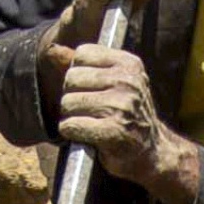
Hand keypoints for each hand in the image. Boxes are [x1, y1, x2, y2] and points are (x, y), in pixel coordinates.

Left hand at [51, 39, 168, 178]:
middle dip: (73, 96)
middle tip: (89, 110)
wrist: (151, 152)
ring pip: (68, 103)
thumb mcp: (112, 82)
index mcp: (129, 64)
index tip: (92, 89)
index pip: (82, 54)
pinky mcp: (114, 131)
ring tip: (89, 123)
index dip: (79, 73)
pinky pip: (71, 125)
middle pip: (72, 78)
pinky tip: (86, 136)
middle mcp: (128, 82)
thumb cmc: (126, 115)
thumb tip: (52, 51)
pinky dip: (72, 132)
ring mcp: (122, 106)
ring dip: (71, 116)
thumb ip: (83, 66)